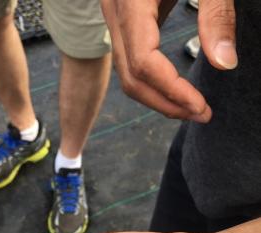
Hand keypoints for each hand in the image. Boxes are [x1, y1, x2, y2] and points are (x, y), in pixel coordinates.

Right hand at [101, 0, 236, 121]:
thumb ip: (216, 15)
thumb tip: (224, 64)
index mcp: (130, 0)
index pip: (143, 63)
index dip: (171, 91)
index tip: (200, 107)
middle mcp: (114, 10)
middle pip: (130, 76)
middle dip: (165, 103)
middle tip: (200, 115)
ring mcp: (114, 14)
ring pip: (126, 73)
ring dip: (157, 97)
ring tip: (190, 107)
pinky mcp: (123, 15)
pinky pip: (130, 58)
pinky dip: (152, 80)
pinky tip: (177, 87)